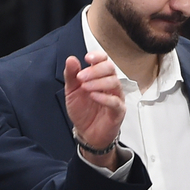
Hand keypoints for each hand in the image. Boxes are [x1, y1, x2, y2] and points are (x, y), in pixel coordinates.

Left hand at [64, 52, 124, 169]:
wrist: (87, 132)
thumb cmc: (83, 111)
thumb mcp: (71, 91)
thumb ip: (71, 75)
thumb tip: (71, 59)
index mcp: (99, 77)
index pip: (104, 61)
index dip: (98, 56)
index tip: (87, 57)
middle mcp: (109, 85)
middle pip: (110, 69)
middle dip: (94, 70)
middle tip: (81, 77)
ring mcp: (116, 97)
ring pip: (114, 82)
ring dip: (98, 82)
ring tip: (85, 87)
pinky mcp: (118, 111)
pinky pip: (115, 101)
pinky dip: (104, 97)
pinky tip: (93, 96)